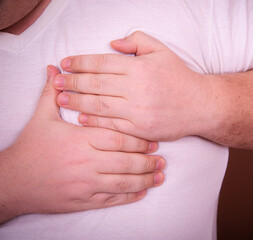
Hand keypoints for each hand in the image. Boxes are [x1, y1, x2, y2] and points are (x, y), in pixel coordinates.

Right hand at [0, 66, 164, 223]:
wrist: (14, 181)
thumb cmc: (31, 148)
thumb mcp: (41, 118)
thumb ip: (52, 94)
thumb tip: (53, 68)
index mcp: (81, 140)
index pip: (118, 139)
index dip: (138, 141)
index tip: (152, 142)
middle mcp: (87, 163)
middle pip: (126, 162)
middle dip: (147, 162)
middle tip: (162, 160)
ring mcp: (86, 184)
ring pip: (123, 183)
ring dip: (145, 180)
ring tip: (159, 176)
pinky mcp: (83, 201)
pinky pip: (112, 200)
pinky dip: (129, 197)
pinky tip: (142, 192)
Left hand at [54, 31, 208, 140]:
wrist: (200, 106)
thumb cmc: (179, 77)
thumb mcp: (161, 51)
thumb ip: (136, 41)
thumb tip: (112, 44)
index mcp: (140, 68)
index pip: (102, 63)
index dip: (80, 62)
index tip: (66, 63)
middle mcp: (137, 89)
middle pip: (96, 84)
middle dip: (72, 82)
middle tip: (56, 82)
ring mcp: (138, 111)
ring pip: (99, 106)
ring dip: (77, 102)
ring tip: (60, 99)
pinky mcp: (141, 129)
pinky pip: (112, 125)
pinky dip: (94, 122)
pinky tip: (80, 118)